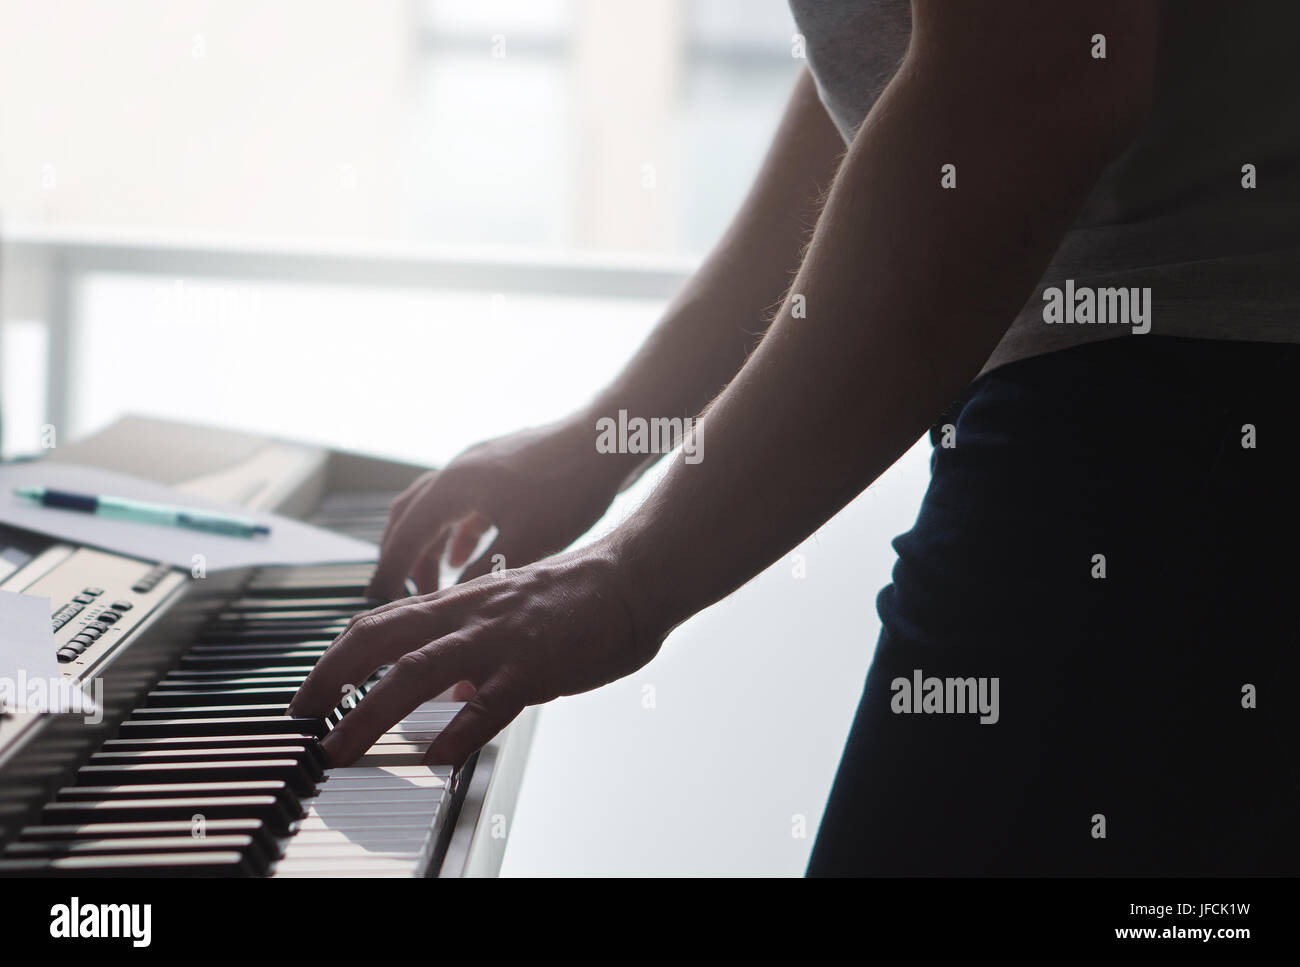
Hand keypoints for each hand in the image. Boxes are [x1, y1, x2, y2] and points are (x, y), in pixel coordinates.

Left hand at [288, 543, 661, 767]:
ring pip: (417, 671)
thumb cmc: (578, 599)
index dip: (337, 658)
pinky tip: (437, 761)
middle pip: (380, 640)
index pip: (380, 624)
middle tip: (303, 719)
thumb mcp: (511, 617)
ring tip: (341, 749)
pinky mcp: (535, 664)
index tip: (310, 694)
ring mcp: (500, 638)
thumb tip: (453, 694)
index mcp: (460, 604)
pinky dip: (458, 733)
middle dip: (331, 679)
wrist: (632, 578)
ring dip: (370, 712)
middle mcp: (469, 615)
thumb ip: (475, 650)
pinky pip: (490, 703)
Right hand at [367, 417, 629, 599]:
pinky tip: (471, 553)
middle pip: (410, 515)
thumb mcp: (527, 542)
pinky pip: (465, 501)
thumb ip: (484, 574)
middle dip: (402, 556)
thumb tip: (451, 603)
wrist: (607, 439)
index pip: (405, 535)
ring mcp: (480, 463)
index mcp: (453, 486)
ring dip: (431, 544)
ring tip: (435, 581)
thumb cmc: (570, 488)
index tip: (378, 600)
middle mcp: (458, 469)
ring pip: (437, 507)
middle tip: (402, 593)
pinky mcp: (502, 465)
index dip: (390, 571)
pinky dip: (458, 530)